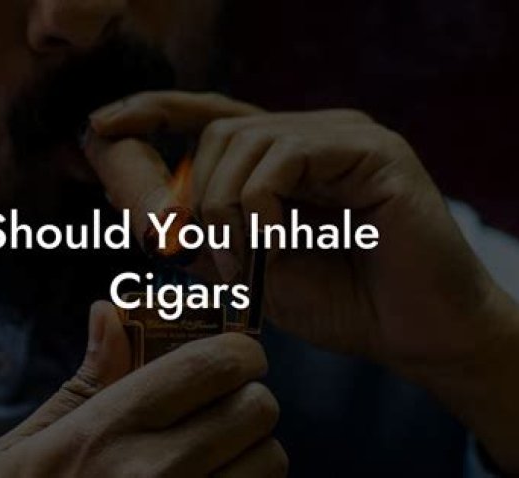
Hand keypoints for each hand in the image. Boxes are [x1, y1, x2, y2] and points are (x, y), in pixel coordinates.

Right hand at [0, 301, 286, 476]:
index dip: (239, 350)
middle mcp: (155, 474)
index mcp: (108, 430)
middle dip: (249, 397)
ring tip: (220, 454)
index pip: (209, 365)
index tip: (237, 355)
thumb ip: (83, 380)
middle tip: (226, 404)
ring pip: (270, 460)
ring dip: (254, 451)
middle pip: (256, 408)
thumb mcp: (26, 447)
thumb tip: (108, 313)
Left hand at [87, 91, 518, 472]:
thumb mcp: (251, 268)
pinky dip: (262, 204)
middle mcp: (315, 133)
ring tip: (248, 259)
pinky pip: (286, 158)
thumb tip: (141, 210)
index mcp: (288, 156)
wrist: (418, 335)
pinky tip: (276, 243)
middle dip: (195, 196)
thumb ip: (204, 235)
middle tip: (208, 256)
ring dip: (225, 208)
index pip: (212, 116)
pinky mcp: (374, 151)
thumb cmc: (342, 303)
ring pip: (246, 141)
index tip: (101, 125)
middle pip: (219, 132)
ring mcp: (346, 136)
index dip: (155, 114)